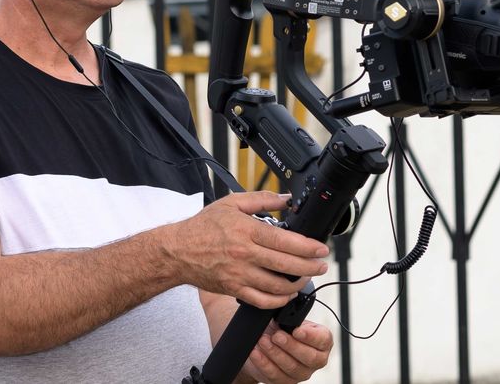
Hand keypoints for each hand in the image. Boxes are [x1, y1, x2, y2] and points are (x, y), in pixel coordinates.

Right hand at [169, 192, 329, 308]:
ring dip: (297, 284)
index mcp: (246, 231)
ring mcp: (239, 274)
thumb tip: (286, 198)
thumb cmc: (204, 226)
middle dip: (310, 267)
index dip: (307, 247)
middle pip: (286, 265)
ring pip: (277, 286)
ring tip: (307, 277)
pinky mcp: (234, 289)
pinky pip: (262, 301)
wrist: (178, 251)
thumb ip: (262, 199)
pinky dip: (278, 300)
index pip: (284, 241)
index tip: (321, 248)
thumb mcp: (232, 203)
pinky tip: (286, 293)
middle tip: (321, 265)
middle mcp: (245, 254)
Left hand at [242, 320, 332, 382]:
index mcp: (321, 342)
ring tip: (262, 341)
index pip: (324, 340)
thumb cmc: (281, 328)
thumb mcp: (288, 319)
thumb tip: (287, 313)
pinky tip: (256, 353)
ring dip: (275, 353)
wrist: (264, 344)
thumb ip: (292, 317)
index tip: (297, 330)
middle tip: (276, 336)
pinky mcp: (285, 381)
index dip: (311, 337)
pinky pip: (275, 375)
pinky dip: (264, 363)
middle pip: (309, 357)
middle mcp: (315, 359)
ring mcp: (301, 373)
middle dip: (291, 346)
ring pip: (291, 367)